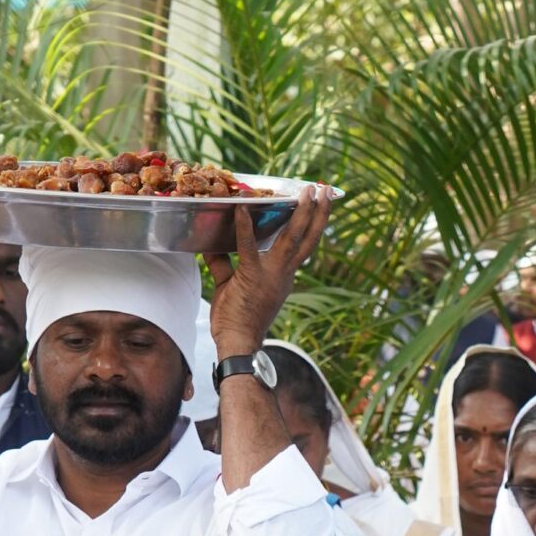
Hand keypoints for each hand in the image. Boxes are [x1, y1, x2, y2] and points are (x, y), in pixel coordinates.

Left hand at [205, 190, 332, 357]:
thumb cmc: (235, 320)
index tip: (317, 206)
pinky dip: (245, 227)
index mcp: (283, 276)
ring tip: (309, 192)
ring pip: (293, 239)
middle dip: (318, 213)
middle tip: (325, 190)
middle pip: (307, 239)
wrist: (238, 344)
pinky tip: (244, 207)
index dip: (311, 225)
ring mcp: (272, 275)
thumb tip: (210, 243)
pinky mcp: (252, 277)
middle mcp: (284, 274)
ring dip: (302, 213)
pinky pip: (249, 247)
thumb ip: (222, 262)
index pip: (301, 246)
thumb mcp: (228, 284)